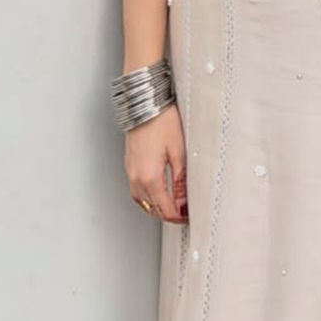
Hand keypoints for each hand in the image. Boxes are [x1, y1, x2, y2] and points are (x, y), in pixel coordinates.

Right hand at [124, 103, 187, 222]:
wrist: (144, 104)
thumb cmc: (161, 121)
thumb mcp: (178, 152)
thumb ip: (180, 181)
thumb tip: (184, 201)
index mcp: (150, 177)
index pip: (165, 210)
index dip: (179, 217)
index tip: (190, 215)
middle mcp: (136, 178)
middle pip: (153, 209)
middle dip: (170, 214)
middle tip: (185, 212)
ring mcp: (130, 172)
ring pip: (143, 202)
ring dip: (158, 207)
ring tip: (174, 205)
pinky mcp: (129, 165)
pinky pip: (137, 191)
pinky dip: (148, 198)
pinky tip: (158, 193)